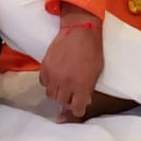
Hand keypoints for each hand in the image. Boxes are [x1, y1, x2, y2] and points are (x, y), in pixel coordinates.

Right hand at [39, 5, 103, 119]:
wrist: (80, 30)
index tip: (78, 107)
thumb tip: (84, 101)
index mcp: (82, 85)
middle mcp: (66, 83)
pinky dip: (49, 82)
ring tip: (62, 85)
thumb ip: (89, 87)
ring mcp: (54, 75)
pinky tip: (55, 76)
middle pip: (62, 102)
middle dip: (68, 99)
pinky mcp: (45, 67)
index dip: (78, 109)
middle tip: (71, 94)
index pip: (77, 108)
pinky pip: (43, 83)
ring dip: (57, 92)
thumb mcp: (96, 71)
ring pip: (51, 94)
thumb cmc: (92, 49)